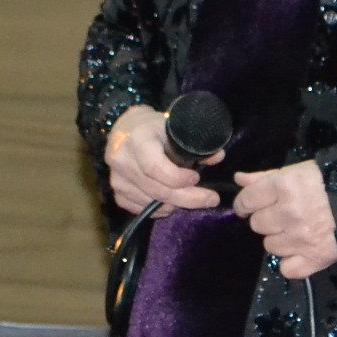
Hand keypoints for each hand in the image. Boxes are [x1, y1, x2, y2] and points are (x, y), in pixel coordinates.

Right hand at [103, 104, 222, 217]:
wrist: (126, 130)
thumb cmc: (154, 128)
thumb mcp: (174, 127)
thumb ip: (195, 143)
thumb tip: (218, 157)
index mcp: (138, 140)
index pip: (155, 167)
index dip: (179, 178)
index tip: (196, 178)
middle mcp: (123, 161)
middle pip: (157, 190)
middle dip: (188, 198)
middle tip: (210, 199)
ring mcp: (118, 180)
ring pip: (151, 203)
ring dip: (175, 204)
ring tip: (190, 197)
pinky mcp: (118, 193)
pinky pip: (142, 210)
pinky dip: (160, 209)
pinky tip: (172, 201)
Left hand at [232, 161, 336, 279]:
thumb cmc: (329, 182)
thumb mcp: (297, 171)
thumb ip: (265, 177)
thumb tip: (238, 180)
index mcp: (284, 186)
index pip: (247, 201)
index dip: (246, 204)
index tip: (251, 206)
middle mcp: (288, 213)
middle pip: (257, 224)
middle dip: (268, 220)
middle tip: (284, 215)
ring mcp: (300, 239)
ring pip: (270, 246)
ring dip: (280, 240)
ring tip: (297, 230)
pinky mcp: (314, 259)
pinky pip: (287, 269)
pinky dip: (292, 263)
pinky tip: (302, 251)